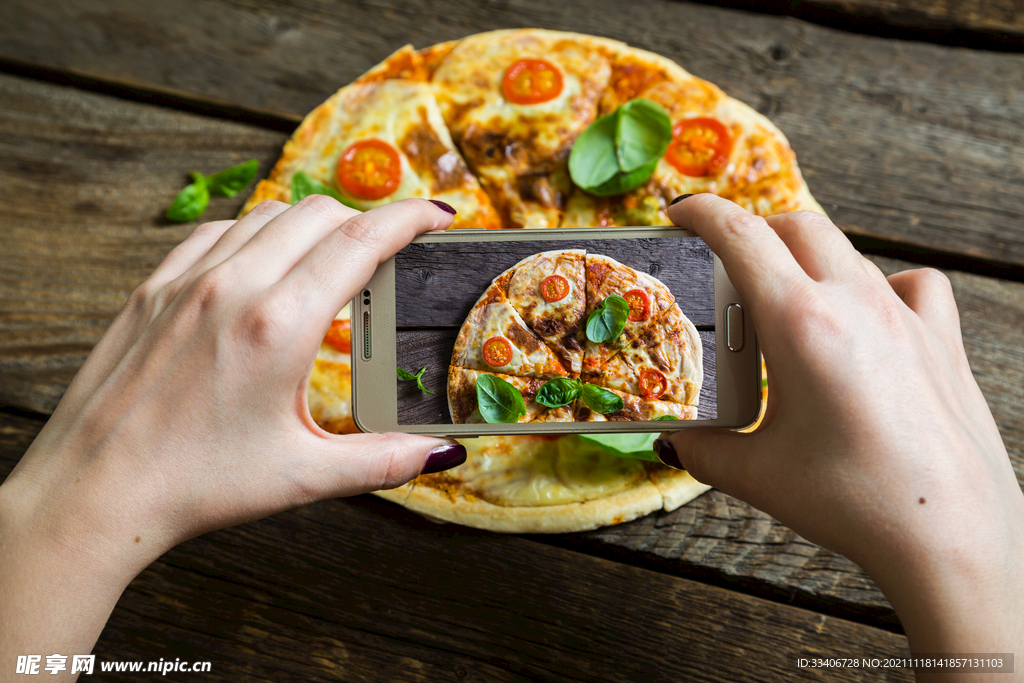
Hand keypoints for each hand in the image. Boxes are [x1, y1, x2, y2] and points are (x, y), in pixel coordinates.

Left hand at [0, 197, 463, 668]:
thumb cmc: (194, 485)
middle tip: (392, 248)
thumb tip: (440, 453)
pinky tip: (263, 263)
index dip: (410, 218)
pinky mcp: (154, 288)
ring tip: (332, 256)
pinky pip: (217, 231)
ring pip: (268, 213)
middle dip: (368, 220)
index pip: (362, 241)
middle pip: (320, 213)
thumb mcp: (303, 476)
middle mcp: (234, 287)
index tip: (438, 215)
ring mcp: (187, 281)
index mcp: (280, 326)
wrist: (95, 491)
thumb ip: (383, 460)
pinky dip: (256, 233)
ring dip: (312, 223)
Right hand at [656, 194, 1023, 660]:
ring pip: (848, 251)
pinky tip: (869, 317)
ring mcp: (906, 317)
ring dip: (808, 259)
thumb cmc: (856, 504)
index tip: (679, 215)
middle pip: (797, 225)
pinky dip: (880, 285)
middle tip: (724, 264)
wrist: (951, 537)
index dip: (701, 213)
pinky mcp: (942, 340)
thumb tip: (673, 440)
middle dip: (753, 231)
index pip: (740, 234)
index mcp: (801, 324)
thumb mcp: (758, 476)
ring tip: (787, 304)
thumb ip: (702, 450)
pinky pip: (912, 284)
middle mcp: (856, 304)